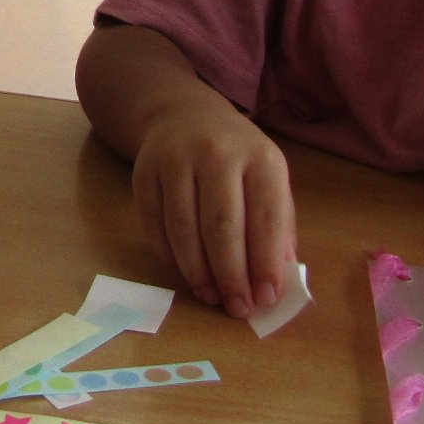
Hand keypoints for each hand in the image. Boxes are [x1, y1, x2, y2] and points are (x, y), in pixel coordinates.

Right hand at [130, 99, 294, 317]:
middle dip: (231, 276)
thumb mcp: (268, 180)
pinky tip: (184, 271)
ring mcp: (176, 159)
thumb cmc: (237, 159)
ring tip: (211, 296)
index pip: (266, 218)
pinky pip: (155, 225)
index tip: (266, 299)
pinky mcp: (144, 171)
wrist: (185, 116)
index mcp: (260, 157)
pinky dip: (170, 255)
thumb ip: (278, 228)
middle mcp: (217, 153)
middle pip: (222, 227)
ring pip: (184, 229)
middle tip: (237, 308)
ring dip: (198, 272)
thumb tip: (279, 282)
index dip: (266, 264)